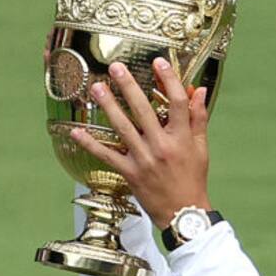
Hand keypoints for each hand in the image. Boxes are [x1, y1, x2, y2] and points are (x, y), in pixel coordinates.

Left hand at [69, 58, 211, 229]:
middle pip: (144, 110)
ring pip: (123, 128)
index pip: (177, 102)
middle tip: (116, 68)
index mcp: (182, 138)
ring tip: (97, 89)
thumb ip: (197, 118)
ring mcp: (144, 160)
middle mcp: (162, 146)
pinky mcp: (130, 173)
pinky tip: (75, 132)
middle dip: (129, 87)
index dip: (168, 80)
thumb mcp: (201, 148)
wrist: (183, 213)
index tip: (158, 61)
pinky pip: (107, 156)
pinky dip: (90, 144)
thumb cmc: (193, 179)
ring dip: (108, 107)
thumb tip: (198, 90)